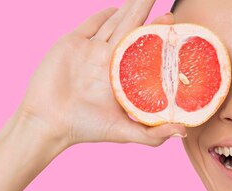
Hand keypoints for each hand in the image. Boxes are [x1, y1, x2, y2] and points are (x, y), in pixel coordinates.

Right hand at [12, 0, 185, 147]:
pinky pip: (91, 25)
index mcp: (123, 79)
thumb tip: (184, 132)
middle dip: (149, 18)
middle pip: (134, 33)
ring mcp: (92, 51)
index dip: (160, 40)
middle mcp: (110, 62)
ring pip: (115, 24)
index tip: (175, 28)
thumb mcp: (124, 132)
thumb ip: (153, 136)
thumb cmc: (85, 129)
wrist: (48, 121)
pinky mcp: (73, 43)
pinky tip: (117, 7)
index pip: (146, 53)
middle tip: (168, 11)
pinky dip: (104, 15)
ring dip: (131, 9)